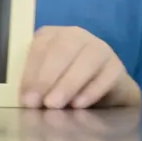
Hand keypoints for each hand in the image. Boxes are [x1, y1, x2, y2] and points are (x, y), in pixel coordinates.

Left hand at [20, 27, 140, 109]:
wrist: (103, 92)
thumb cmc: (65, 85)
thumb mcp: (47, 81)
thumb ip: (35, 84)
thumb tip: (25, 100)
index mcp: (53, 35)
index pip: (40, 45)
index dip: (31, 71)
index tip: (25, 97)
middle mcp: (77, 36)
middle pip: (63, 49)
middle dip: (47, 77)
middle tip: (37, 103)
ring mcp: (99, 48)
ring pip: (86, 60)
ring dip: (68, 83)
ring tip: (54, 105)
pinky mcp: (116, 66)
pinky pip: (106, 75)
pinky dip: (91, 90)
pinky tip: (79, 105)